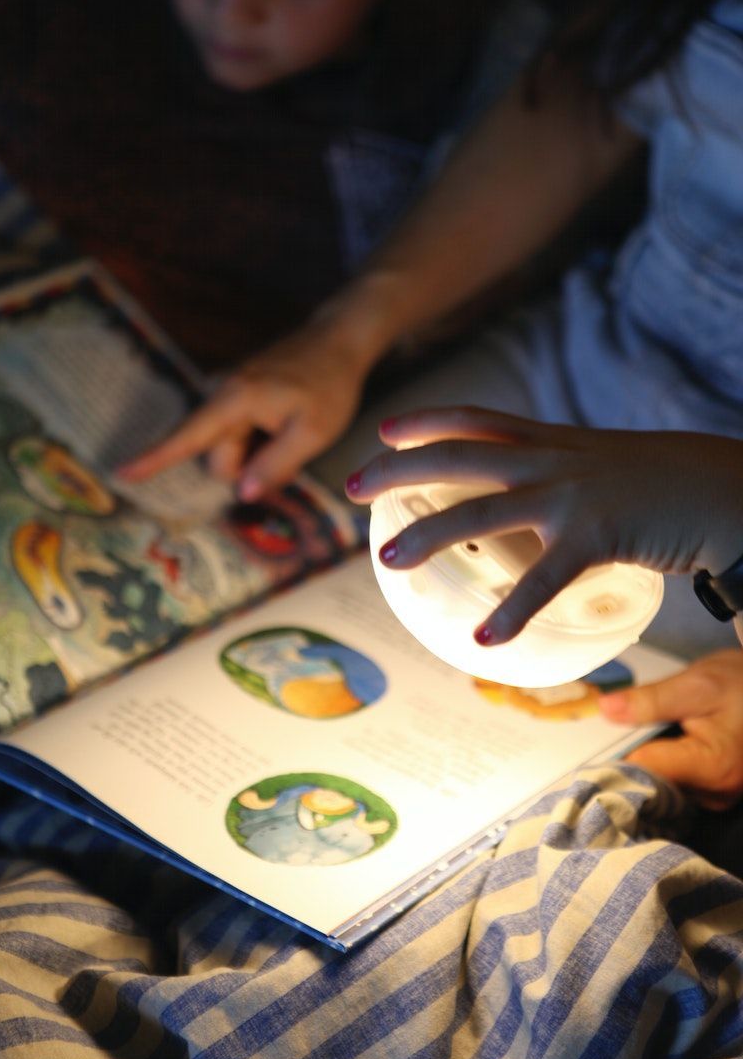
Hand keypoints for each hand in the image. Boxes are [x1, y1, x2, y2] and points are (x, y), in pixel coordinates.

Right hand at [118, 322, 368, 499]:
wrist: (337, 340)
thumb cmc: (329, 385)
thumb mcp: (314, 433)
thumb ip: (276, 465)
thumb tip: (241, 492)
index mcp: (235, 400)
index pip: (188, 437)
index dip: (154, 458)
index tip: (119, 472)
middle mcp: (220, 392)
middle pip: (218, 457)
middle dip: (249, 466)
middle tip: (291, 443)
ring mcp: (225, 391)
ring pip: (229, 448)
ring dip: (256, 453)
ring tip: (290, 429)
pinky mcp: (233, 394)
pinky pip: (236, 433)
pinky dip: (257, 440)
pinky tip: (282, 425)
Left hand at [346, 407, 742, 644]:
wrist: (723, 488)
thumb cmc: (664, 484)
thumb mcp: (604, 465)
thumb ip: (563, 477)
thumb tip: (530, 504)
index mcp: (552, 443)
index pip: (478, 420)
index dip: (426, 420)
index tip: (384, 432)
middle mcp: (551, 460)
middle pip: (458, 455)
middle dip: (399, 467)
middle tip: (351, 488)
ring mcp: (570, 493)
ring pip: (481, 510)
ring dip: (428, 536)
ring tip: (389, 561)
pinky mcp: (597, 533)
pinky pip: (543, 576)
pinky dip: (511, 610)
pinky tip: (484, 639)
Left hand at [599, 650, 742, 809]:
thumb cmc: (740, 686)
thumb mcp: (696, 685)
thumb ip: (651, 700)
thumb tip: (605, 709)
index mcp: (711, 767)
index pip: (642, 773)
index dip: (612, 755)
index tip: (589, 740)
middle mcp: (713, 793)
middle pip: (648, 783)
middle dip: (623, 758)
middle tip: (604, 732)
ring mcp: (712, 797)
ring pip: (657, 786)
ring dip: (639, 762)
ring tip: (628, 735)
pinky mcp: (710, 793)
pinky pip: (671, 785)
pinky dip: (656, 765)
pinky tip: (648, 745)